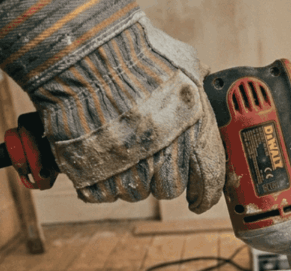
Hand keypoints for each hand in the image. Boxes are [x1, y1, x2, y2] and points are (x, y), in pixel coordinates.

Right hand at [0, 2, 223, 212]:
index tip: (200, 199)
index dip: (206, 192)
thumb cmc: (133, 53)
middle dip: (164, 177)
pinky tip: (98, 150)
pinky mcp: (89, 172)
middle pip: (169, 189)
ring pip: (134, 192)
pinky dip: (99, 177)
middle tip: (151, 154)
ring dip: (130, 175)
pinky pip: (100, 191)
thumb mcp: (182, 62)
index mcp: (189, 132)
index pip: (208, 178)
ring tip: (120, 143)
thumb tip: (205, 83)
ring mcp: (122, 167)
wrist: (82, 52)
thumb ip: (197, 84)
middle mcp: (159, 155)